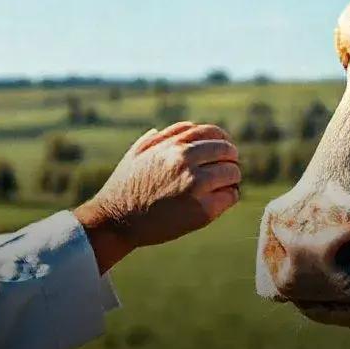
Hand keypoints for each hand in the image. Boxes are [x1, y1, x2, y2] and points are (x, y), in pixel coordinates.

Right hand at [74, 122, 241, 272]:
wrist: (116, 221)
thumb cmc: (124, 187)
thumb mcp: (137, 153)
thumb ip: (161, 137)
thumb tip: (187, 128)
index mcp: (173, 146)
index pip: (213, 133)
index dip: (223, 141)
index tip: (223, 151)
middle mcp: (186, 161)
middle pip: (227, 152)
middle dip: (230, 160)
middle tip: (227, 171)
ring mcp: (195, 186)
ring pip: (233, 173)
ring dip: (231, 179)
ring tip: (224, 187)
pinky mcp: (201, 210)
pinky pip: (230, 197)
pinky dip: (229, 197)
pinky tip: (221, 200)